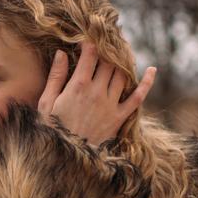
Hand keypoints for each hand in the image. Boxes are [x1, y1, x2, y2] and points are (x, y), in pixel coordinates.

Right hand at [37, 42, 155, 146]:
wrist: (65, 158)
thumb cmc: (51, 130)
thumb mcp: (46, 103)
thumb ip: (56, 76)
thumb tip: (62, 53)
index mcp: (78, 86)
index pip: (90, 55)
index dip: (90, 43)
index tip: (87, 40)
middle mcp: (97, 92)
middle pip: (108, 62)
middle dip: (108, 49)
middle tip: (106, 43)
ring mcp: (110, 105)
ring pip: (122, 74)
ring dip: (123, 62)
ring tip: (120, 54)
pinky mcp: (119, 118)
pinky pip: (138, 97)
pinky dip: (146, 83)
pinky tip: (152, 70)